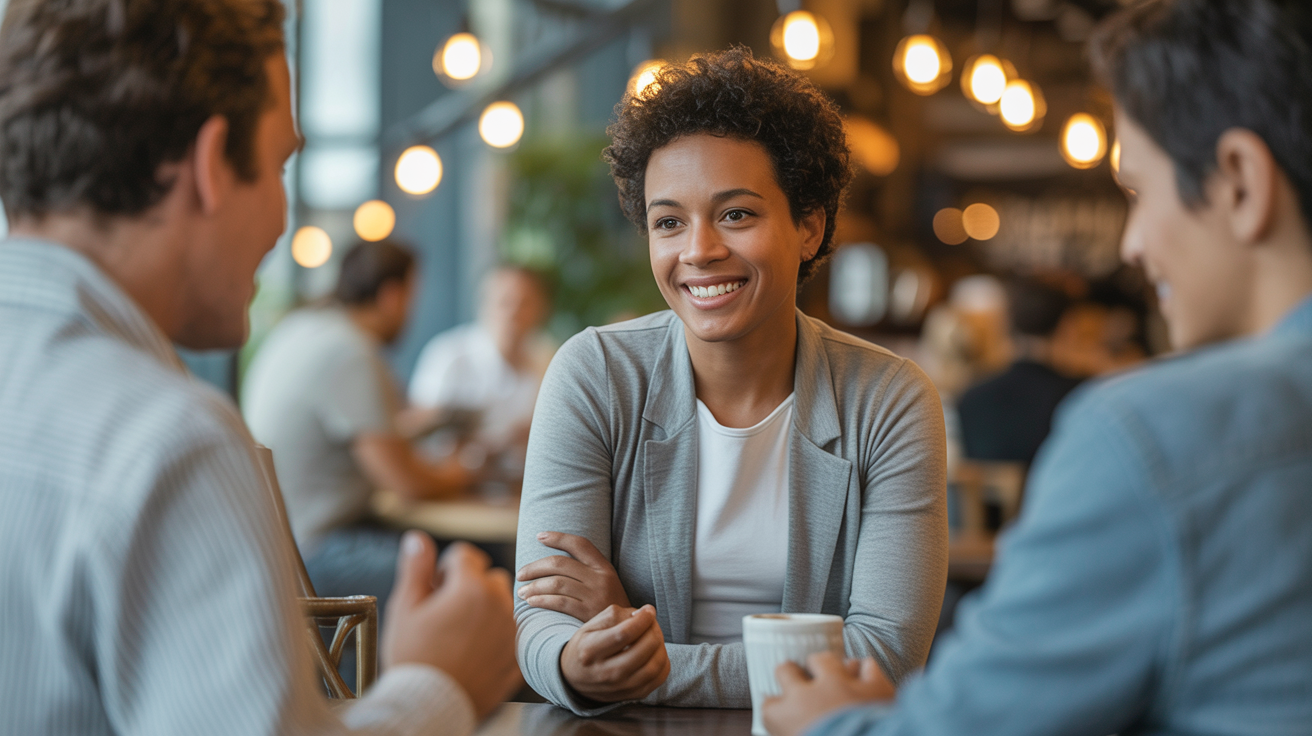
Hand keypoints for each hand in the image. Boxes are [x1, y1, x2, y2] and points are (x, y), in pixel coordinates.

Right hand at [382, 532, 522, 717]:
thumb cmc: (414, 657)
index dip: (445, 568)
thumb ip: (416, 568)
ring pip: (502, 605)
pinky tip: (471, 651)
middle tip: (445, 611)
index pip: (465, 555)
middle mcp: (498, 605)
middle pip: (489, 578)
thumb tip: (418, 538)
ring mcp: (510, 631)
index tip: (433, 588)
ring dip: (485, 609)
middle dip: (469, 586)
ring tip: (458, 632)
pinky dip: (494, 635)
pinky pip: (508, 633)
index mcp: (471, 588)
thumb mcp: (405, 607)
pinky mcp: (515, 655)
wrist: (429, 706)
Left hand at [516, 532, 629, 620]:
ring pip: (556, 583)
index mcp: (605, 567)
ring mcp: (595, 596)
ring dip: (534, 586)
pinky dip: (542, 600)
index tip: (540, 536)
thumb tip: (552, 564)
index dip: (558, 537)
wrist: (629, 634)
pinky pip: (559, 602)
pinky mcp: (588, 614)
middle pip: (560, 563)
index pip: (579, 544)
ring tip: (522, 592)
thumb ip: (587, 573)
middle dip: (535, 567)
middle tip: (521, 574)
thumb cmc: (610, 608)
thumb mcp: (607, 584)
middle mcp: (601, 578)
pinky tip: (532, 602)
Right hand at [560, 604, 669, 702]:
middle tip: (652, 622)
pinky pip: (659, 678)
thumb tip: (643, 613)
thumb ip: (616, 615)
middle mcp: (605, 673)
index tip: (648, 610)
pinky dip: (663, 661)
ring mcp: (620, 688)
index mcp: (591, 651)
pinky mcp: (633, 695)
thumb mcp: (591, 625)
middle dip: (654, 630)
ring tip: (655, 635)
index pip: (624, 634)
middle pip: (642, 651)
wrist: (574, 678)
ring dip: (661, 646)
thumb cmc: (586, 646)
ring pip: (654, 667)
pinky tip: (656, 651)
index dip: (642, 619)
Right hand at [762, 652, 894, 735]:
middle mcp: (810, 696)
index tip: (781, 709)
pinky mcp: (874, 686)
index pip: (769, 704)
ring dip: (827, 666)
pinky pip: (865, 665)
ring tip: (831, 673)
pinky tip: (864, 676)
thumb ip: (797, 733)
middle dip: (793, 674)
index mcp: (788, 719)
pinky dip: (864, 671)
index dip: (776, 707)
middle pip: (787, 670)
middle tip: (799, 680)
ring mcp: (842, 686)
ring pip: (825, 659)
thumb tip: (801, 730)